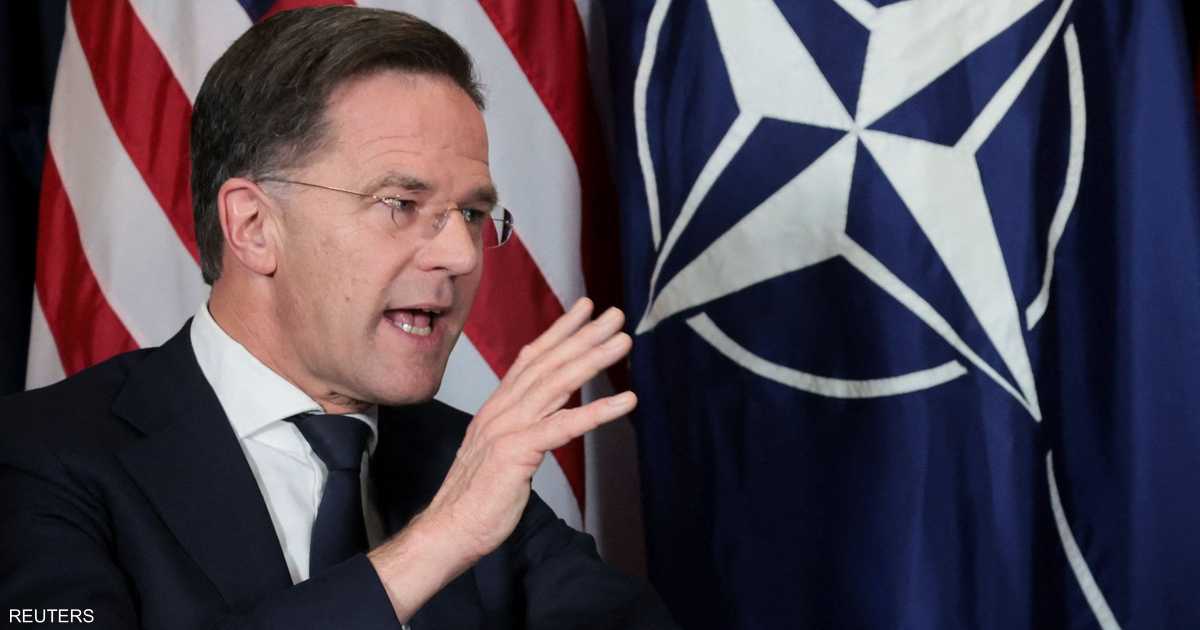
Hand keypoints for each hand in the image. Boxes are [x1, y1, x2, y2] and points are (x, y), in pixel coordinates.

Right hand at [427, 297, 634, 557]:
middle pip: (548, 363)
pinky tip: (626, 401)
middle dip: (583, 335)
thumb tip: (542, 419)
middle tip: (615, 314)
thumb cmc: (476, 498)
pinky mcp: (516, 452)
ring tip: (623, 341)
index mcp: (497, 408)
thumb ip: (519, 429)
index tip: (584, 310)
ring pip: (556, 384)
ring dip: (593, 359)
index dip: (559, 332)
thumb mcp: (499, 453)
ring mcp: (508, 428)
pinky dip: (597, 411)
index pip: (531, 359)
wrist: (447, 530)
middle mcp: (502, 410)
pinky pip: (563, 426)